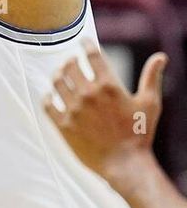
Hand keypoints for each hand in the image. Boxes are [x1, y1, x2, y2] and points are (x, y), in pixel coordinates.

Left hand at [44, 43, 166, 183]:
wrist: (125, 165)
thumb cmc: (140, 134)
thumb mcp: (150, 104)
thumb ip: (151, 78)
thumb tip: (161, 57)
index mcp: (109, 86)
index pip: (92, 56)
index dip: (86, 45)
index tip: (84, 42)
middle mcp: (88, 94)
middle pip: (69, 66)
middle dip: (71, 60)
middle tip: (72, 61)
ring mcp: (73, 109)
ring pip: (57, 82)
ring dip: (58, 75)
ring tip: (61, 75)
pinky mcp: (63, 124)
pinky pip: (48, 104)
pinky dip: (48, 96)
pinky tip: (52, 95)